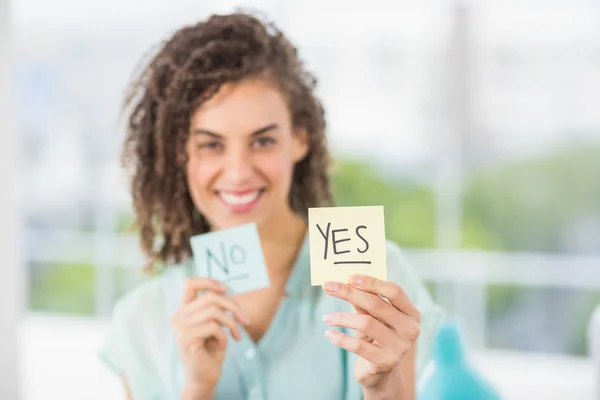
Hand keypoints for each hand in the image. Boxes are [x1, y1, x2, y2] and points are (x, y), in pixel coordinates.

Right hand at [170, 278, 249, 396]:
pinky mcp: (185, 338)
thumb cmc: (211, 349)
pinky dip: (224, 335)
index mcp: (184, 309)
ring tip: (235, 334)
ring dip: (231, 323)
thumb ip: (216, 307)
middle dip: (233, 306)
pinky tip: (223, 344)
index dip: (209, 281)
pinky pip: (212, 327)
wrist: (205, 376)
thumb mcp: (216, 323)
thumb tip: (228, 291)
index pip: (190, 284)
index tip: (226, 289)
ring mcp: (180, 327)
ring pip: (214, 311)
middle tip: (246, 320)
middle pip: (210, 297)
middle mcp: (179, 315)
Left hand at [321, 274, 420, 391]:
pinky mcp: (386, 362)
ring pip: (366, 323)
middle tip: (328, 287)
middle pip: (376, 304)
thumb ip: (365, 300)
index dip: (372, 282)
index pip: (394, 291)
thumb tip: (342, 281)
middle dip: (349, 293)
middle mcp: (410, 329)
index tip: (349, 277)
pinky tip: (329, 333)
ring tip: (326, 317)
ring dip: (341, 318)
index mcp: (411, 313)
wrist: (381, 373)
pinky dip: (340, 338)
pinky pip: (358, 345)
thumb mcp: (375, 317)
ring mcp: (400, 347)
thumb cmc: (377, 337)